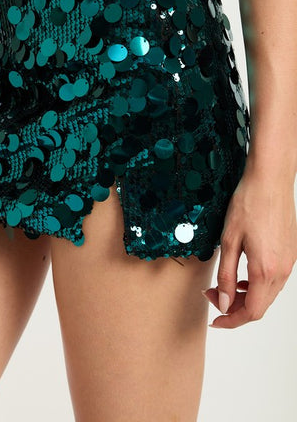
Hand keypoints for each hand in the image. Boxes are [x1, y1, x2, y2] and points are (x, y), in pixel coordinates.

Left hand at [202, 168, 296, 327]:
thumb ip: (226, 276)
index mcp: (265, 270)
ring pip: (268, 294)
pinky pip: (274, 280)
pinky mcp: (290, 253)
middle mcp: (282, 270)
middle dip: (234, 307)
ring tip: (225, 285)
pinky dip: (257, 284)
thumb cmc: (248, 204)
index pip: (251, 312)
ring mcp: (289, 262)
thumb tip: (224, 302)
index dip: (231, 320)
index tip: (215, 320)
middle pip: (260, 306)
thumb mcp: (228, 241)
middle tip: (212, 295)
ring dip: (246, 296)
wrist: (270, 180)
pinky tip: (243, 274)